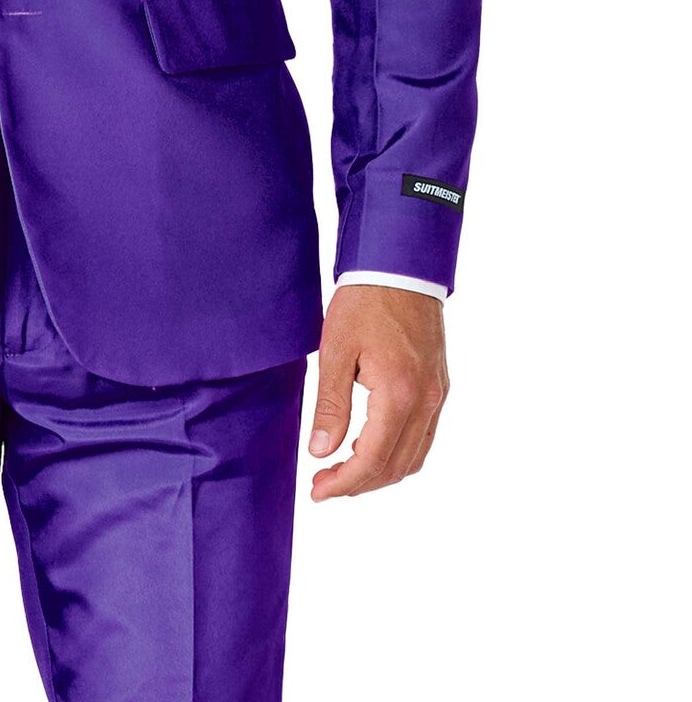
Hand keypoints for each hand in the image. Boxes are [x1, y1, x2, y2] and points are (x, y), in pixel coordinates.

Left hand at [307, 284, 448, 500]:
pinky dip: (399, 453)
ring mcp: (438, 394)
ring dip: (381, 472)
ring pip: (414, 457)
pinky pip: (424, 436)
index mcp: (399, 394)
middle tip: (324, 484)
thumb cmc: (365, 301)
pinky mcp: (439, 386)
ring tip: (344, 470)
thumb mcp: (336, 350)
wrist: (400, 266)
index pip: (373, 460)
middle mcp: (426, 401)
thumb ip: (330, 405)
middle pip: (396, 467)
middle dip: (359, 484)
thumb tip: (321, 451)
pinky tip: (372, 447)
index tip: (317, 491)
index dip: (344, 483)